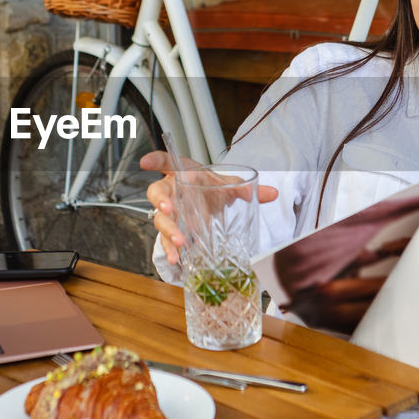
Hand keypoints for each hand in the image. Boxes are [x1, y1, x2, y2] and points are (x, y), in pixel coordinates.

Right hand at [140, 151, 278, 265]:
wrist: (205, 205)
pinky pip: (165, 240)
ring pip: (160, 219)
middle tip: (169, 208)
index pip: (166, 162)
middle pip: (157, 193)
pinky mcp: (171, 231)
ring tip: (180, 242)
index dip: (155, 160)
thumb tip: (273, 193)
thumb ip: (246, 188)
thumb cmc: (208, 190)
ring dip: (168, 231)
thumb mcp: (227, 186)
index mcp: (182, 174)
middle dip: (161, 201)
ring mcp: (169, 213)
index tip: (145, 161)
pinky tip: (177, 259)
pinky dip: (171, 250)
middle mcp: (171, 192)